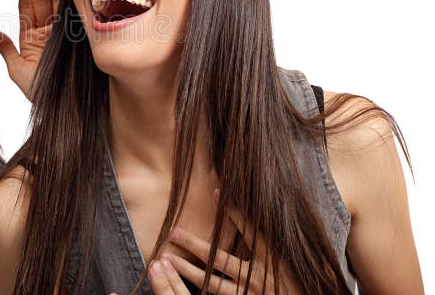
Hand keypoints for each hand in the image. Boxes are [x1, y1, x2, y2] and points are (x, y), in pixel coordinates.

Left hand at [0, 0, 60, 101]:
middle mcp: (46, 33)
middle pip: (41, 0)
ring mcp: (60, 33)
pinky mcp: (73, 36)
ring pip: (54, 3)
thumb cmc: (40, 93)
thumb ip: (7, 50)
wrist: (62, 107)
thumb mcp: (18, 71)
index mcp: (31, 39)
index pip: (26, 8)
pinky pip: (68, 12)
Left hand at [157, 193, 300, 294]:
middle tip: (173, 231)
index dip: (233, 210)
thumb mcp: (301, 261)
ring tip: (167, 258)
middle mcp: (259, 276)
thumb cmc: (307, 287)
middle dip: (194, 244)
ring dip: (188, 270)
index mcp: (273, 258)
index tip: (216, 190)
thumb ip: (283, 240)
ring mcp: (251, 294)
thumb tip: (283, 207)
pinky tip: (181, 287)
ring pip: (213, 282)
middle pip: (220, 257)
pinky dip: (201, 291)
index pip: (249, 229)